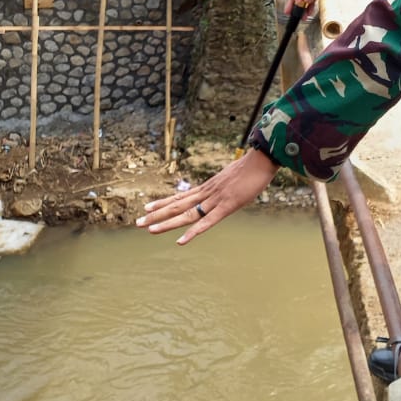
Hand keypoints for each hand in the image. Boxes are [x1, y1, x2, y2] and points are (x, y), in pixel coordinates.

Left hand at [136, 147, 277, 244]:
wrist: (262, 159)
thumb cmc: (252, 168)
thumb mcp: (234, 178)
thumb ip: (226, 186)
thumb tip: (225, 188)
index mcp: (208, 187)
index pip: (181, 196)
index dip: (163, 202)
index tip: (147, 207)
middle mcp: (207, 193)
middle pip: (177, 205)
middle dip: (156, 214)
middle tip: (137, 222)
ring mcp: (216, 199)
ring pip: (186, 214)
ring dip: (166, 223)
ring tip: (149, 230)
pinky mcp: (227, 206)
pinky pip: (207, 222)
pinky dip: (193, 232)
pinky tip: (181, 241)